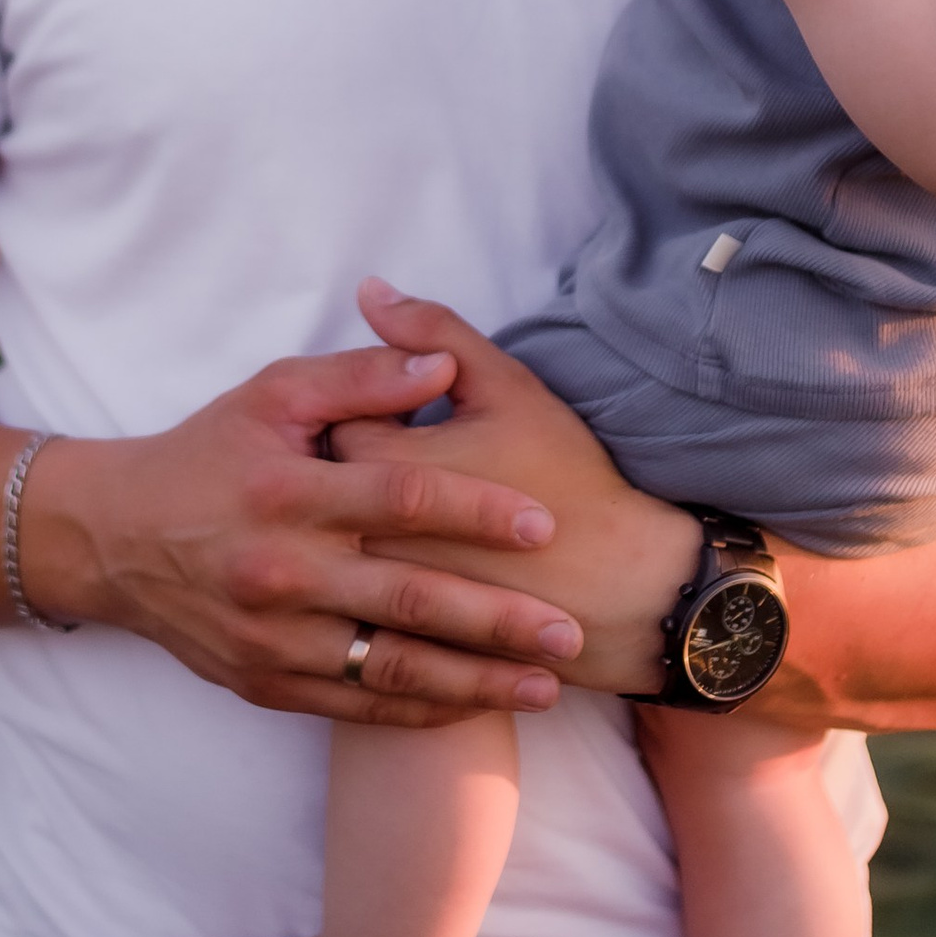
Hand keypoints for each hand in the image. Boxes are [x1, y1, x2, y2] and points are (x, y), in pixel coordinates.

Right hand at [17, 332, 590, 727]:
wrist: (113, 538)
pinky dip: (420, 710)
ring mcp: (272, 637)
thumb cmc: (206, 454)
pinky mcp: (264, 682)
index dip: (479, 511)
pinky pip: (356, 705)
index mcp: (288, 490)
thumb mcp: (270, 394)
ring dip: (475, 680)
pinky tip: (475, 704)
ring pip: (392, 667)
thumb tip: (440, 363)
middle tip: (571, 631)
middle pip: (410, 598)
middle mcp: (282, 571)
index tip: (545, 523)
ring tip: (547, 686)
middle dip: (498, 619)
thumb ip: (359, 377)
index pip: (403, 500)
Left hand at [328, 284, 701, 697]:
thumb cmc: (567, 480)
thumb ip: (434, 333)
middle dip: (345, 476)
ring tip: (399, 524)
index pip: (328, 418)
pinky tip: (404, 574)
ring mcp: (372, 601)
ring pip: (325, 555)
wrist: (620, 590)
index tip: (404, 418)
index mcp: (381, 465)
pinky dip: (360, 592)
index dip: (364, 409)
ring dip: (346, 534)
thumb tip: (370, 290)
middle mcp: (360, 538)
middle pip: (315, 490)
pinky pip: (348, 614)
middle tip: (397, 470)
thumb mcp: (507, 388)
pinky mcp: (390, 646)